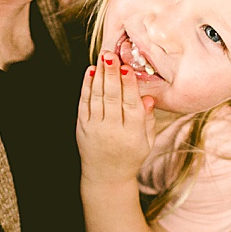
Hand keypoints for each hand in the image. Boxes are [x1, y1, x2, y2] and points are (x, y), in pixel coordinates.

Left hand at [77, 50, 155, 186]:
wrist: (106, 176)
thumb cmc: (131, 156)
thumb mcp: (147, 141)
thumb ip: (148, 119)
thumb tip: (147, 97)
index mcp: (132, 135)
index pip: (131, 106)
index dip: (129, 87)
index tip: (128, 69)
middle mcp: (112, 131)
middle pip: (112, 99)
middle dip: (111, 75)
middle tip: (111, 56)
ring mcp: (95, 129)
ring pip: (97, 98)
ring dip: (99, 76)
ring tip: (103, 58)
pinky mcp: (82, 127)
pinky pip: (84, 103)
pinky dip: (87, 86)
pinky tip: (90, 72)